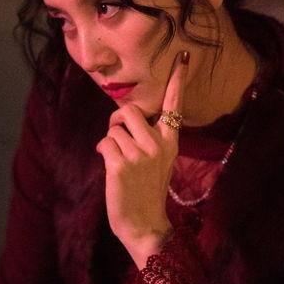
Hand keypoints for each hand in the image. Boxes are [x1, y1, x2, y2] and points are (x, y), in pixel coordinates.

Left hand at [96, 51, 188, 268]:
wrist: (144, 225)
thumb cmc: (146, 193)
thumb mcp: (157, 163)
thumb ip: (149, 139)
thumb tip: (126, 120)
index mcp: (170, 142)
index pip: (174, 106)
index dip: (177, 80)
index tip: (182, 57)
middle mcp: (158, 145)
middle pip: (130, 110)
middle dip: (117, 120)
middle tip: (117, 135)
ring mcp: (140, 155)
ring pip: (113, 129)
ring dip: (109, 142)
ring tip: (118, 161)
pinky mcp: (121, 165)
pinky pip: (104, 143)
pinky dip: (102, 152)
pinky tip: (110, 167)